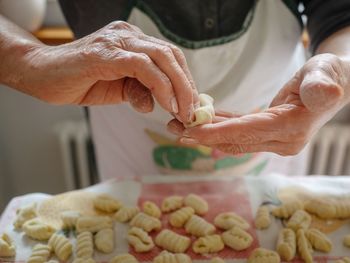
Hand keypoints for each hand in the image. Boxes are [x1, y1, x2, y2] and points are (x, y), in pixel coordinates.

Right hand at [17, 21, 197, 122]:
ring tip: (183, 111)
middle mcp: (129, 36)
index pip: (170, 57)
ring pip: (162, 58)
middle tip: (192, 111)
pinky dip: (159, 85)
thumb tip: (154, 105)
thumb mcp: (117, 91)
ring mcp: (118, 41)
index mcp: (134, 42)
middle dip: (187, 85)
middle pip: (172, 55)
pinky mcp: (106, 53)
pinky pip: (142, 66)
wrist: (42, 74)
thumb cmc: (79, 80)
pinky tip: (164, 104)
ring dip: (178, 87)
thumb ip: (138, 92)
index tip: (192, 104)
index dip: (185, 81)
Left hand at [168, 53, 349, 154]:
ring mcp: (274, 141)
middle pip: (235, 140)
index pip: (247, 133)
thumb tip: (323, 93)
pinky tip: (202, 121)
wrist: (336, 85)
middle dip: (203, 136)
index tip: (190, 132)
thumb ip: (320, 85)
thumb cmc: (330, 76)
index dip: (217, 133)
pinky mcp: (269, 135)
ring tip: (179, 126)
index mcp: (291, 128)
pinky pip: (239, 132)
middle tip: (174, 129)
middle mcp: (282, 141)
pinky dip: (220, 127)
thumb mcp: (325, 75)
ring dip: (207, 133)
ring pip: (234, 138)